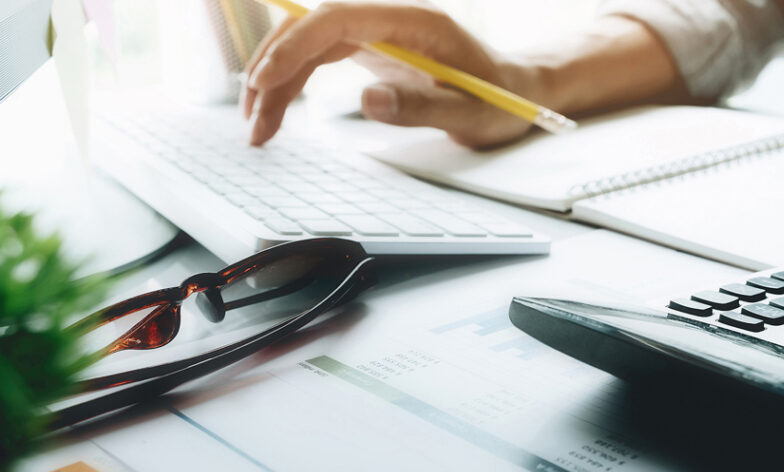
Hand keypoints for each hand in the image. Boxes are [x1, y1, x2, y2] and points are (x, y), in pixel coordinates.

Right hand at [242, 1, 538, 147]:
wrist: (517, 94)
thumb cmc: (501, 102)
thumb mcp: (471, 114)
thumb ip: (422, 109)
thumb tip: (367, 101)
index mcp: (415, 21)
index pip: (337, 18)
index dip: (295, 44)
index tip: (264, 80)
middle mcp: (390, 18)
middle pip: (312, 28)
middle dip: (274, 68)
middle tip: (253, 118)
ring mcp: (378, 32)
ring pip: (309, 44)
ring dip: (276, 81)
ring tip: (256, 129)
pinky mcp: (372, 49)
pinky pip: (319, 58)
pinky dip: (293, 84)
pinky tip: (275, 114)